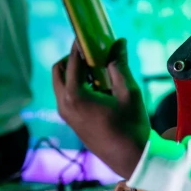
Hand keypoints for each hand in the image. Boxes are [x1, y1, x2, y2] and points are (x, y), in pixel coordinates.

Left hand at [52, 38, 149, 178]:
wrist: (131, 159)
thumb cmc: (131, 125)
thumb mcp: (129, 92)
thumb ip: (120, 65)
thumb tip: (119, 42)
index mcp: (75, 95)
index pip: (73, 60)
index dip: (81, 43)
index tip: (90, 32)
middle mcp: (64, 104)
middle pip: (60, 69)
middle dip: (74, 57)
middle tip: (96, 53)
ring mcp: (65, 114)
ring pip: (62, 82)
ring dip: (76, 71)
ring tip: (101, 71)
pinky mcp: (71, 120)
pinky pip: (67, 94)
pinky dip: (78, 84)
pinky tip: (100, 86)